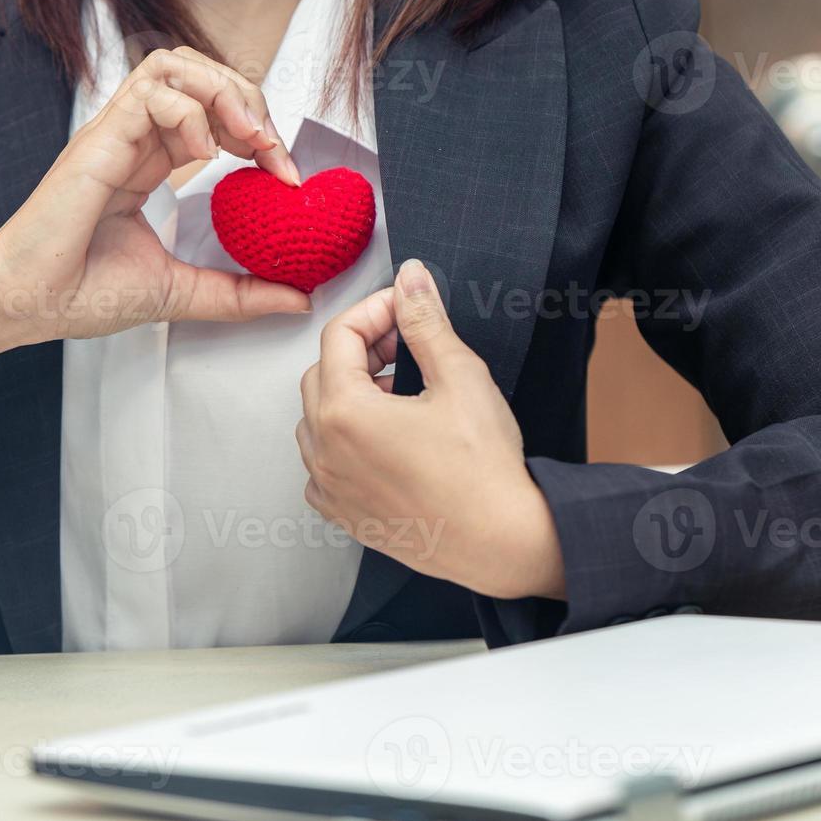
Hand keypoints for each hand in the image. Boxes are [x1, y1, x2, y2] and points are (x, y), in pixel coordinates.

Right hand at [0, 47, 309, 384]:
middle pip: (198, 72)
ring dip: (222, 89)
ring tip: (246, 136)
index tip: (285, 176)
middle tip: (272, 147)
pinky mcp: (98, 139)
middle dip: (248, 98)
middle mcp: (133, 138)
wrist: (30, 305)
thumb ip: (238, 292)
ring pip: (173, 64)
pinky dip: (188, 111)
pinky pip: (150, 91)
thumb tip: (296, 298)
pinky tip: (203, 152)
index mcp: (148, 162)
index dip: (257, 130)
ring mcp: (114, 134)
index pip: (212, 112)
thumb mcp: (181, 292)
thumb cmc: (82, 293)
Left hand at [295, 259, 565, 600]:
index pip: (339, 336)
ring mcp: (330, 486)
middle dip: (362, 350)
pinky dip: (345, 442)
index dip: (375, 311)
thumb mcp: (459, 377)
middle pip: (323, 373)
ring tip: (402, 395)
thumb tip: (410, 279)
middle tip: (407, 347)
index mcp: (344, 411)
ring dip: (350, 396)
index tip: (406, 308)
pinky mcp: (343, 513)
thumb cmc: (483, 468)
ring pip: (318, 419)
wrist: (502, 542)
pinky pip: (323, 464)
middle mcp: (324, 450)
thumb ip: (424, 322)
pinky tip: (388, 441)